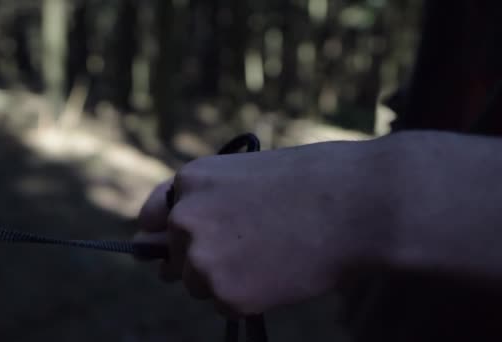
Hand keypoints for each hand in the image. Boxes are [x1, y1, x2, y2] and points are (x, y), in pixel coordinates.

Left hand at [135, 140, 387, 314]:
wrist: (356, 204)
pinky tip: (280, 274)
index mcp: (190, 181)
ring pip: (198, 285)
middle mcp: (184, 218)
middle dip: (200, 261)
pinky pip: (226, 305)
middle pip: (174, 259)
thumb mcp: (247, 177)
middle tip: (245, 253)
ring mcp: (201, 257)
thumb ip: (209, 205)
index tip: (172, 248)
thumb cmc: (313, 183)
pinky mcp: (225, 293)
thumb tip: (176, 256)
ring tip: (272, 257)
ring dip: (226, 281)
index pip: (151, 218)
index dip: (164, 235)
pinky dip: (249, 299)